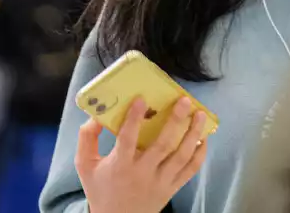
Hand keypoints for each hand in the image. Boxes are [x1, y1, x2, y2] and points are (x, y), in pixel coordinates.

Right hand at [77, 97, 209, 212]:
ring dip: (193, 133)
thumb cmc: (101, 190)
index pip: (127, 139)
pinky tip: (204, 138)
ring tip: (201, 114)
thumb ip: (87, 139)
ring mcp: (160, 181)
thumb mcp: (85, 165)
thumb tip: (95, 116)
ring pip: (181, 156)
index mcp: (120, 166)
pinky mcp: (172, 188)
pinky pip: (190, 170)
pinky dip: (200, 154)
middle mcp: (143, 173)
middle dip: (176, 120)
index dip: (134, 119)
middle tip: (185, 100)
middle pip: (162, 144)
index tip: (141, 99)